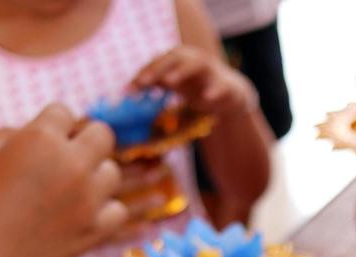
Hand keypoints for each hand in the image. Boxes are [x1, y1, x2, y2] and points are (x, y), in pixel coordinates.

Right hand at [0, 104, 126, 256]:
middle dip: (84, 140)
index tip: (39, 142)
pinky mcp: (95, 230)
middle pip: (102, 134)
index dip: (50, 124)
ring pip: (112, 172)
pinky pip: (118, 210)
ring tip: (69, 190)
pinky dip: (105, 211)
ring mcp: (88, 198)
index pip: (64, 112)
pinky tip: (84, 213)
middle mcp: (72, 163)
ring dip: (94, 176)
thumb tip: (37, 131)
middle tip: (65, 158)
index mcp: (41, 138)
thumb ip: (14, 134)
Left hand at [134, 45, 256, 119]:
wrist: (227, 93)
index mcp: (177, 58)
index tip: (129, 91)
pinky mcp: (226, 85)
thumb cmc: (194, 87)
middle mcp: (193, 59)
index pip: (156, 62)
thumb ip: (153, 85)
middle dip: (158, 69)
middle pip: (174, 58)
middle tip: (144, 82)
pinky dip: (214, 90)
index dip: (142, 74)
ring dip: (182, 72)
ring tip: (169, 82)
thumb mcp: (173, 85)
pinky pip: (221, 86)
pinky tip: (207, 98)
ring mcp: (211, 71)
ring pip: (197, 65)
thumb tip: (127, 91)